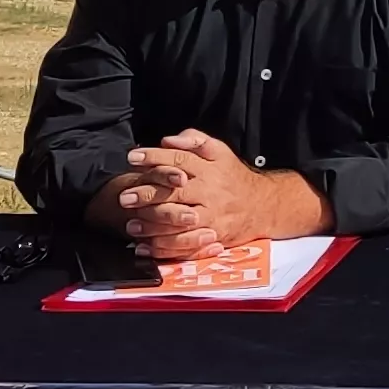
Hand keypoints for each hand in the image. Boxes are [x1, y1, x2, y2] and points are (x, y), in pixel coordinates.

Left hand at [119, 131, 282, 260]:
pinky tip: (144, 247)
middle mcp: (210, 192)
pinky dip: (163, 248)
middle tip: (125, 197)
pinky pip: (185, 245)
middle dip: (148, 194)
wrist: (263, 206)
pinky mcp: (211, 237)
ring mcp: (211, 217)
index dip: (154, 157)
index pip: (179, 160)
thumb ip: (194, 140)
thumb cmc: (233, 177)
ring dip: (152, 224)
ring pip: (178, 222)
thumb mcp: (220, 151)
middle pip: (176, 192)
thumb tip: (167, 140)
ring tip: (131, 224)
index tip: (132, 157)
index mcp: (210, 169)